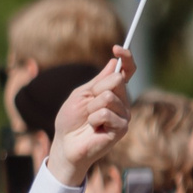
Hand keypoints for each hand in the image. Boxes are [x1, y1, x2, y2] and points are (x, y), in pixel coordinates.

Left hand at [45, 51, 134, 186]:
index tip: (117, 48)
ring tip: (89, 120)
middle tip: (88, 105)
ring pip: (109, 97)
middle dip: (96, 90)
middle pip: (116, 80)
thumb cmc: (71, 120)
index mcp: (113, 91)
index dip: (126, 58)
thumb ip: (98, 81)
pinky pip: (105, 113)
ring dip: (91, 107)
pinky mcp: (122, 128)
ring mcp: (124, 115)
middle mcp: (122, 101)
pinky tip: (94, 128)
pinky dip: (93, 119)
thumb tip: (113, 62)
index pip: (126, 71)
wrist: (66, 144)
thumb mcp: (80, 95)